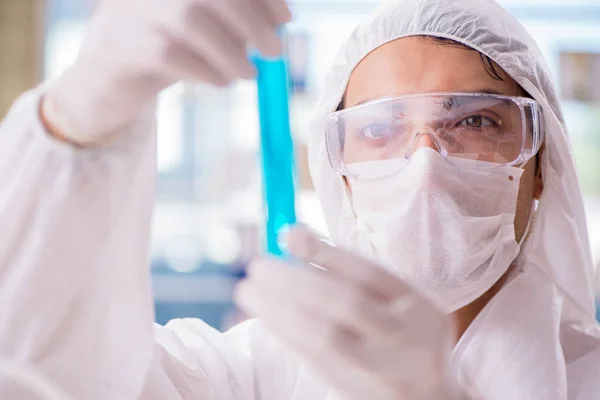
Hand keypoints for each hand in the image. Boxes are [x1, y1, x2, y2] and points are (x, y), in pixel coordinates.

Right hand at [43, 0, 290, 144]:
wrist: (105, 76)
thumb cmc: (162, 45)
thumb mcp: (199, 23)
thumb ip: (234, 17)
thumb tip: (279, 20)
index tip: (287, 18)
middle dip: (255, 22)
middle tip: (275, 53)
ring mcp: (137, 12)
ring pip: (193, 21)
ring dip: (233, 53)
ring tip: (248, 74)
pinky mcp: (128, 47)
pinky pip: (175, 57)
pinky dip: (209, 72)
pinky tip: (222, 81)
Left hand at [236, 227, 466, 399]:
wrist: (427, 396)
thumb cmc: (402, 333)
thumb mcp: (396, 300)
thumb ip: (351, 271)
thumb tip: (291, 235)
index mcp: (418, 307)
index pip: (369, 274)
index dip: (326, 252)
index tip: (288, 236)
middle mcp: (404, 338)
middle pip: (346, 304)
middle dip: (295, 281)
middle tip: (257, 266)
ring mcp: (381, 369)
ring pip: (325, 337)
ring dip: (280, 310)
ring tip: (249, 291)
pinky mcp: (355, 390)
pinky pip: (314, 360)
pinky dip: (286, 335)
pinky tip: (267, 316)